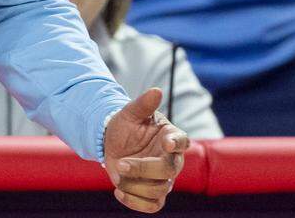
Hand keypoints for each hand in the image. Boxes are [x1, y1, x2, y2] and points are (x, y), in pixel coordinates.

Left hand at [103, 88, 188, 212]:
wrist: (112, 143)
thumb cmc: (125, 126)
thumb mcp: (129, 113)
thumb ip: (142, 104)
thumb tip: (156, 90)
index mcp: (170, 137)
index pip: (181, 141)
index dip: (176, 143)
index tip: (166, 142)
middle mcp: (171, 159)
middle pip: (168, 169)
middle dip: (143, 169)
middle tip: (121, 164)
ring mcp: (163, 178)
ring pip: (159, 189)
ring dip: (135, 184)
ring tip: (117, 174)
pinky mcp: (153, 193)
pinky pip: (152, 205)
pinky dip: (135, 202)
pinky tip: (119, 191)